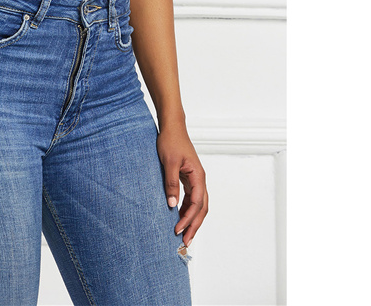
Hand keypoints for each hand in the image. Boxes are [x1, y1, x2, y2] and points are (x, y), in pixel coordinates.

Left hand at [156, 123, 207, 246]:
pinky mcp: (189, 178)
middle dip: (194, 226)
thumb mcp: (168, 162)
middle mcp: (200, 180)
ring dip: (192, 220)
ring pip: (198, 205)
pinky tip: (179, 217)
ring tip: (183, 234)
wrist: (172, 127)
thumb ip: (171, 183)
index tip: (178, 229)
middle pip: (202, 208)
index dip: (188, 218)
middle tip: (186, 242)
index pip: (197, 203)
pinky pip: (191, 199)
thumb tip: (172, 205)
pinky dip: (187, 210)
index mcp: (198, 176)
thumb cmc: (171, 141)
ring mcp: (195, 180)